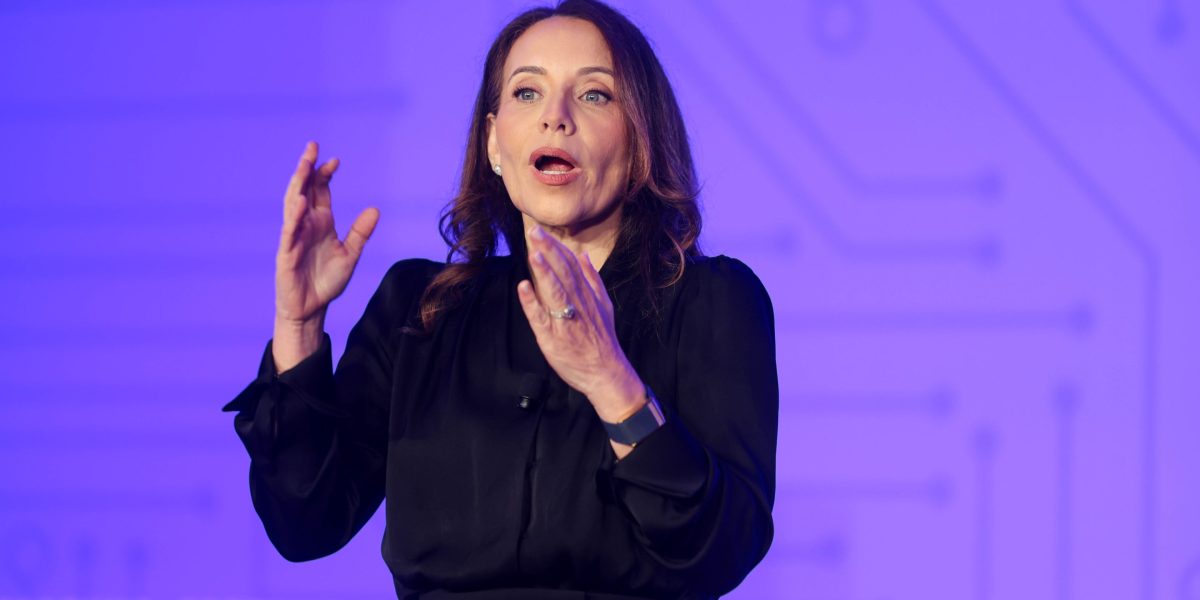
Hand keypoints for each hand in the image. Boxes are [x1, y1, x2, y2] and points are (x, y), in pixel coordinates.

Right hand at [274, 141, 378, 369]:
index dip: (325, 175)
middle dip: (307, 169)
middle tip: (312, 147)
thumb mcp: (351, 254)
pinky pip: (289, 231)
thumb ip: (361, 232)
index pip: (320, 192)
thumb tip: (375, 209)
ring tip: (304, 166)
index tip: (335, 160)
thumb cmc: (327, 280)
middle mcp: (305, 225)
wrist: (312, 308)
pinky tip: (301, 202)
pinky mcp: (286, 253)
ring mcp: (294, 237)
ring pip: (292, 205)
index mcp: (321, 222)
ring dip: (298, 185)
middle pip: (303, 190)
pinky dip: (295, 217)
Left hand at [516, 226, 645, 423]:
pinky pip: (542, 317)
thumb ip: (593, 279)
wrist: (606, 372)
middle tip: (534, 232)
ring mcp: (565, 320)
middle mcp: (577, 304)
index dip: (556, 247)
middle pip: (562, 272)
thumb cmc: (602, 340)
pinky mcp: (553, 338)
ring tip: (534, 254)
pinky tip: (524, 287)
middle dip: (548, 251)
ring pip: (555, 291)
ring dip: (545, 272)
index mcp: (587, 295)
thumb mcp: (604, 305)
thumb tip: (584, 256)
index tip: (542, 230)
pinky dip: (532, 302)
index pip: (570, 264)